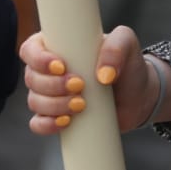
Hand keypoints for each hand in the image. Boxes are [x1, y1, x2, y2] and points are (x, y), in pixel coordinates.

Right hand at [20, 26, 159, 134]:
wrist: (138, 96)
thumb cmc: (128, 64)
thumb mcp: (128, 44)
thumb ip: (117, 46)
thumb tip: (103, 74)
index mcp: (58, 46)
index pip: (31, 48)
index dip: (39, 59)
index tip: (62, 67)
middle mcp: (49, 70)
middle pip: (31, 78)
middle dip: (52, 85)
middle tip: (80, 86)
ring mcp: (51, 95)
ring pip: (34, 101)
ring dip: (53, 105)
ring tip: (81, 104)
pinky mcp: (56, 116)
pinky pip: (37, 124)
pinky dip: (46, 125)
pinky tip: (65, 122)